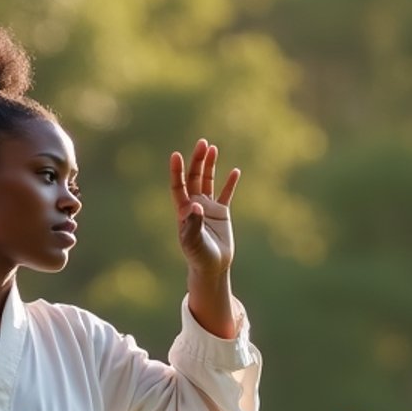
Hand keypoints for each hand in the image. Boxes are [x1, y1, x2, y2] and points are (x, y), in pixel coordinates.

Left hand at [169, 138, 238, 277]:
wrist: (212, 267)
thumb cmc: (199, 257)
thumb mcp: (194, 242)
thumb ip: (194, 224)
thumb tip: (195, 206)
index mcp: (184, 211)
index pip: (178, 186)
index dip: (176, 171)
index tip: (176, 155)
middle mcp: (194, 206)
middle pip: (194, 178)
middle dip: (197, 161)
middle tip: (202, 143)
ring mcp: (208, 208)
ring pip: (208, 181)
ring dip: (210, 165)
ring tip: (213, 148)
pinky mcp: (222, 213)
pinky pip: (226, 194)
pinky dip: (229, 183)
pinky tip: (235, 171)